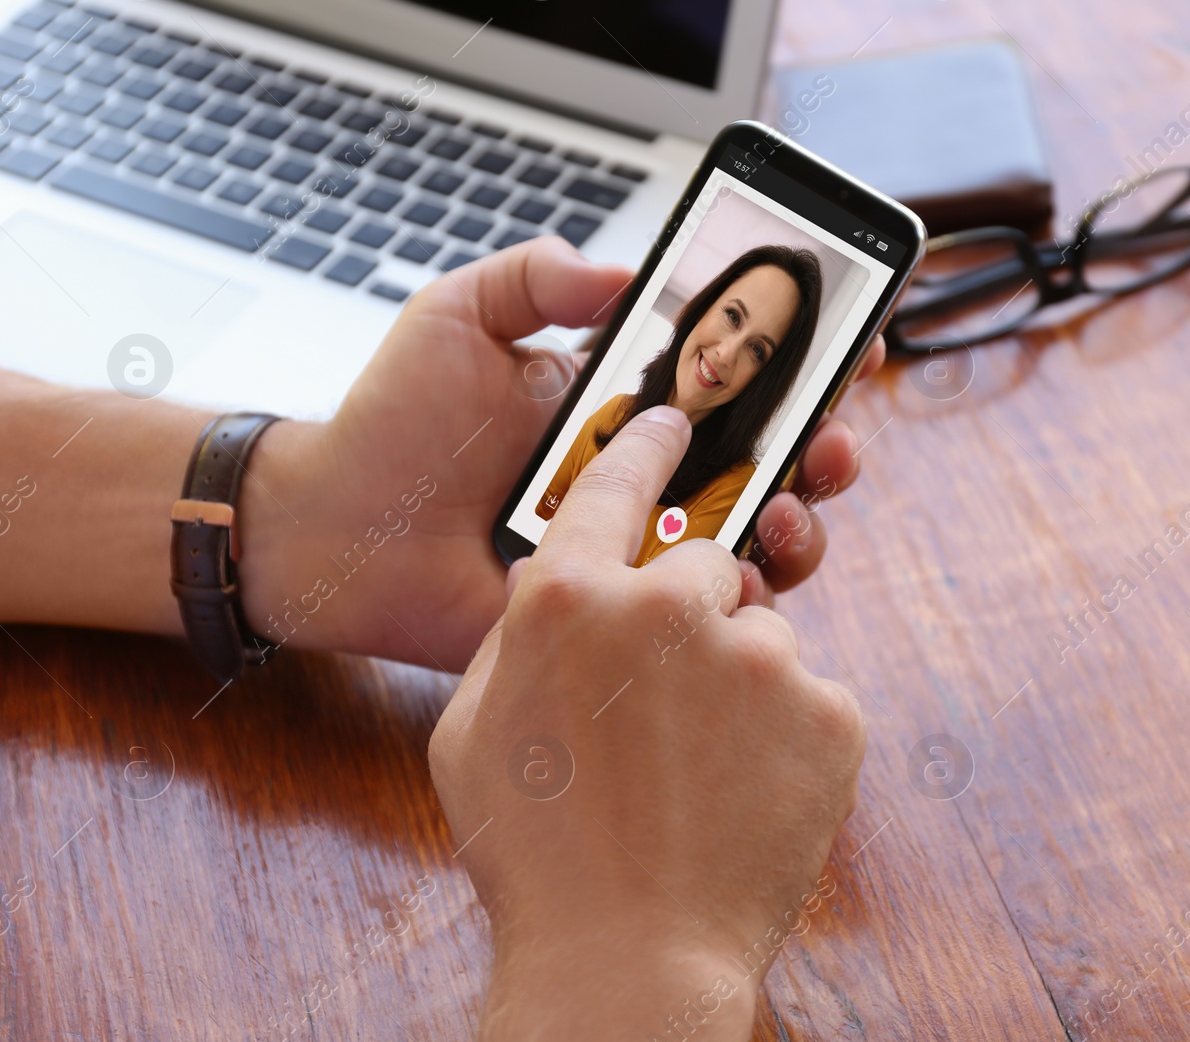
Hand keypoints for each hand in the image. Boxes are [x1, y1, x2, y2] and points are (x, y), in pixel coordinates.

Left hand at [240, 237, 884, 667]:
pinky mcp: (617, 621)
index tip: (853, 340)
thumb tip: (620, 271)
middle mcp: (649, 479)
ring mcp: (638, 552)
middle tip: (828, 440)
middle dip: (823, 448)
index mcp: (627, 408)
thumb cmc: (392, 426)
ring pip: (755, 542)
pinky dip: (738, 604)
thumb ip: (536, 277)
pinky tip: (737, 582)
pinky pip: (700, 620)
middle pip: (771, 464)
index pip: (737, 382)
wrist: (336, 533)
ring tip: (784, 511)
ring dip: (797, 524)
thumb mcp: (459, 317)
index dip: (803, 363)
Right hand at [427, 404, 864, 1041]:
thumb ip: (520, 638)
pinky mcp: (830, 713)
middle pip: (705, 566)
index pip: (616, 481)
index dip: (646, 445)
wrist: (628, 962)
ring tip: (698, 781)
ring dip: (737, 690)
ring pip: (761, 640)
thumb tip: (562, 594)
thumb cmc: (534, 856)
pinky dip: (786, 742)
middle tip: (662, 712)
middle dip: (691, 619)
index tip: (675, 420)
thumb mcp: (473, 733)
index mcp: (569, 599)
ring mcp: (760, 658)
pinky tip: (743, 801)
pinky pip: (810, 702)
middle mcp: (669, 606)